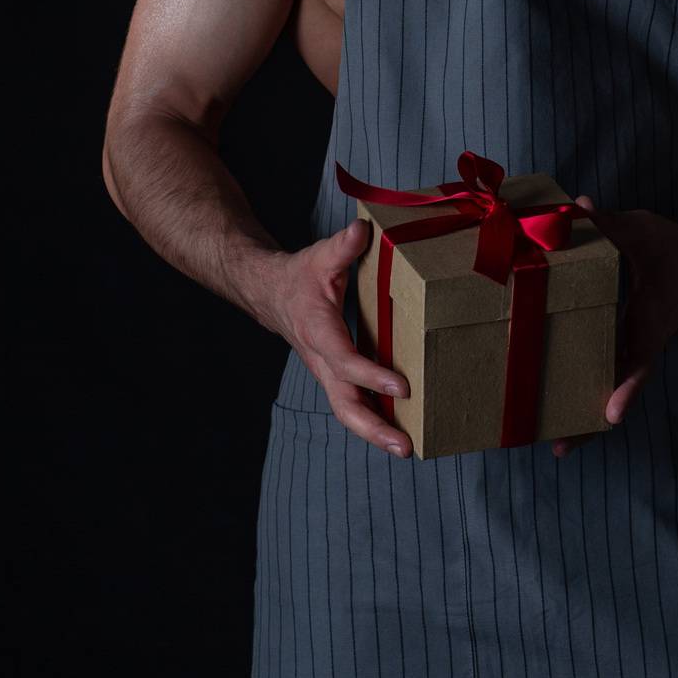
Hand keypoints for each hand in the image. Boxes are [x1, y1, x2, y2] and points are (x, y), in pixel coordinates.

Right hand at [265, 219, 412, 457]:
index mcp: (319, 332)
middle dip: (374, 428)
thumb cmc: (299, 277)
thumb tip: (363, 229)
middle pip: (344, 404)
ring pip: (347, 410)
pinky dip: (373, 420)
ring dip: (375, 432)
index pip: (345, 361)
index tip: (403, 387)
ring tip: (407, 448)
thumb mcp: (319, 257)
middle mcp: (321, 360)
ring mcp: (327, 372)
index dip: (372, 375)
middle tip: (405, 445)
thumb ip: (343, 246)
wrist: (271, 294)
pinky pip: (352, 403)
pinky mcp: (334, 376)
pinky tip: (399, 429)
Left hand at [551, 195, 677, 457]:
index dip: (627, 388)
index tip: (610, 416)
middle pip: (618, 391)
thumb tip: (578, 205)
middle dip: (591, 422)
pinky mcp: (623, 343)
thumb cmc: (672, 248)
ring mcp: (633, 347)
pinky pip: (602, 369)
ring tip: (553, 442)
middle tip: (560, 447)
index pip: (641, 358)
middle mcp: (643, 342)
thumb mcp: (642, 230)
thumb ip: (610, 223)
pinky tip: (554, 403)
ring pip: (609, 388)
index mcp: (652, 319)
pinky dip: (582, 386)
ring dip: (584, 414)